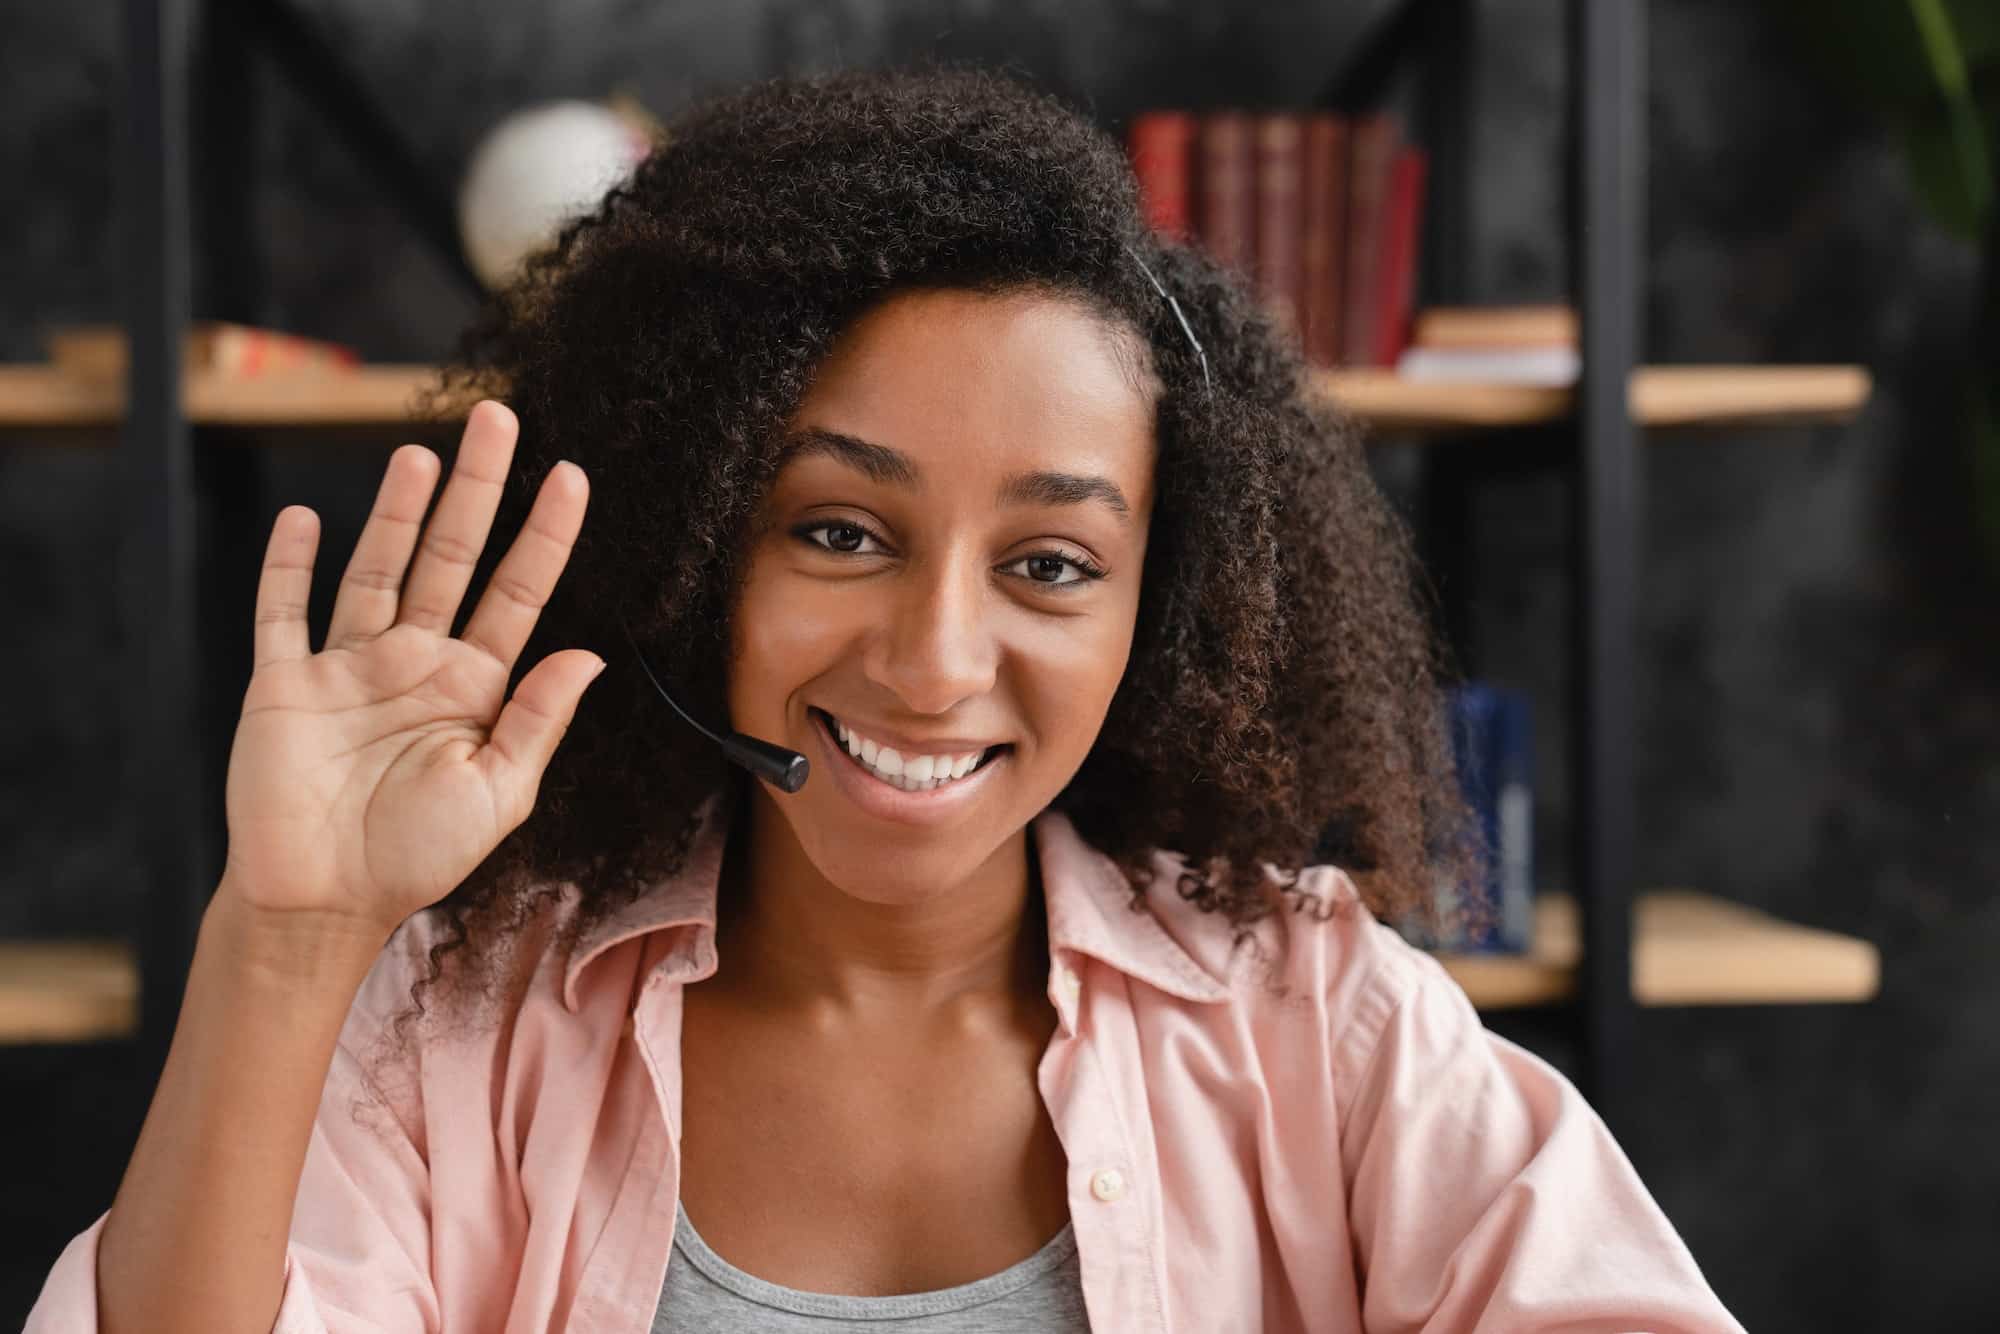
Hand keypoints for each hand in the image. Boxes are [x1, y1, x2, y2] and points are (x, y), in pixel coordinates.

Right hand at [219, 400, 600, 939]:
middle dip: (477, 488)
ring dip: (398, 511)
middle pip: (452, 556)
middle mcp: (415, 661)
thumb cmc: (417, 856)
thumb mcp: (498, 793)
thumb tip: (591, 654)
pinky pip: (284, 613)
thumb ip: (538, 721)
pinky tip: (307, 520)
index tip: (572, 476)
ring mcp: (348, 667)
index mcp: (474, 685)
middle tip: (499, 418)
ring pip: (378, 568)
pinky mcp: (284, 684)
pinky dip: (290, 567)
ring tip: (423, 454)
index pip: (518, 592)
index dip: (545, 535)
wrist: (323, 904)